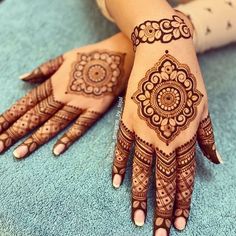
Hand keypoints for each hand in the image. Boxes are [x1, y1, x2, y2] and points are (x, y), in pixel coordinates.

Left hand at [0, 34, 133, 158]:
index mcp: (54, 82)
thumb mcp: (63, 57)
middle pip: (35, 116)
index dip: (9, 116)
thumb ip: (42, 69)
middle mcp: (63, 95)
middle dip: (15, 132)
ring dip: (36, 139)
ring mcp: (80, 103)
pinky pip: (81, 126)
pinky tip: (57, 150)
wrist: (119, 55)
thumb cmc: (90, 55)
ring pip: (54, 124)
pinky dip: (69, 137)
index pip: (26, 103)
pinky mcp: (96, 109)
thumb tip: (22, 78)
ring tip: (19, 154)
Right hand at [111, 14, 221, 235]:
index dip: (183, 201)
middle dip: (163, 208)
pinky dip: (120, 165)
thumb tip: (216, 162)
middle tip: (159, 233)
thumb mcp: (204, 106)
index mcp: (186, 134)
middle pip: (164, 179)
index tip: (180, 223)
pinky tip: (117, 183)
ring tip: (137, 217)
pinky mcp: (128, 118)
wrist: (164, 52)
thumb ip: (207, 136)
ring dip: (140, 195)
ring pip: (142, 168)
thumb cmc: (187, 78)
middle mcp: (165, 136)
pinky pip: (122, 146)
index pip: (185, 176)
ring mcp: (144, 128)